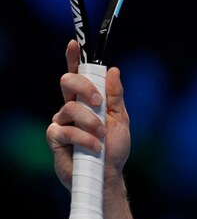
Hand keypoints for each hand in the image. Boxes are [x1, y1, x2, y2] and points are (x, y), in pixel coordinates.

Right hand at [45, 40, 131, 189]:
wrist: (106, 175)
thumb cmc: (113, 148)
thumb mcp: (121, 120)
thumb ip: (115, 97)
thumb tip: (113, 70)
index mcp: (88, 100)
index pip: (78, 75)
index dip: (73, 58)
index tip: (73, 43)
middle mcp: (71, 107)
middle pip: (68, 82)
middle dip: (85, 88)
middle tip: (99, 103)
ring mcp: (61, 121)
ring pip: (70, 107)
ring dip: (91, 122)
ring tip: (102, 136)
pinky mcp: (54, 138)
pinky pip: (66, 130)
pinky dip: (85, 138)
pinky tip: (94, 147)